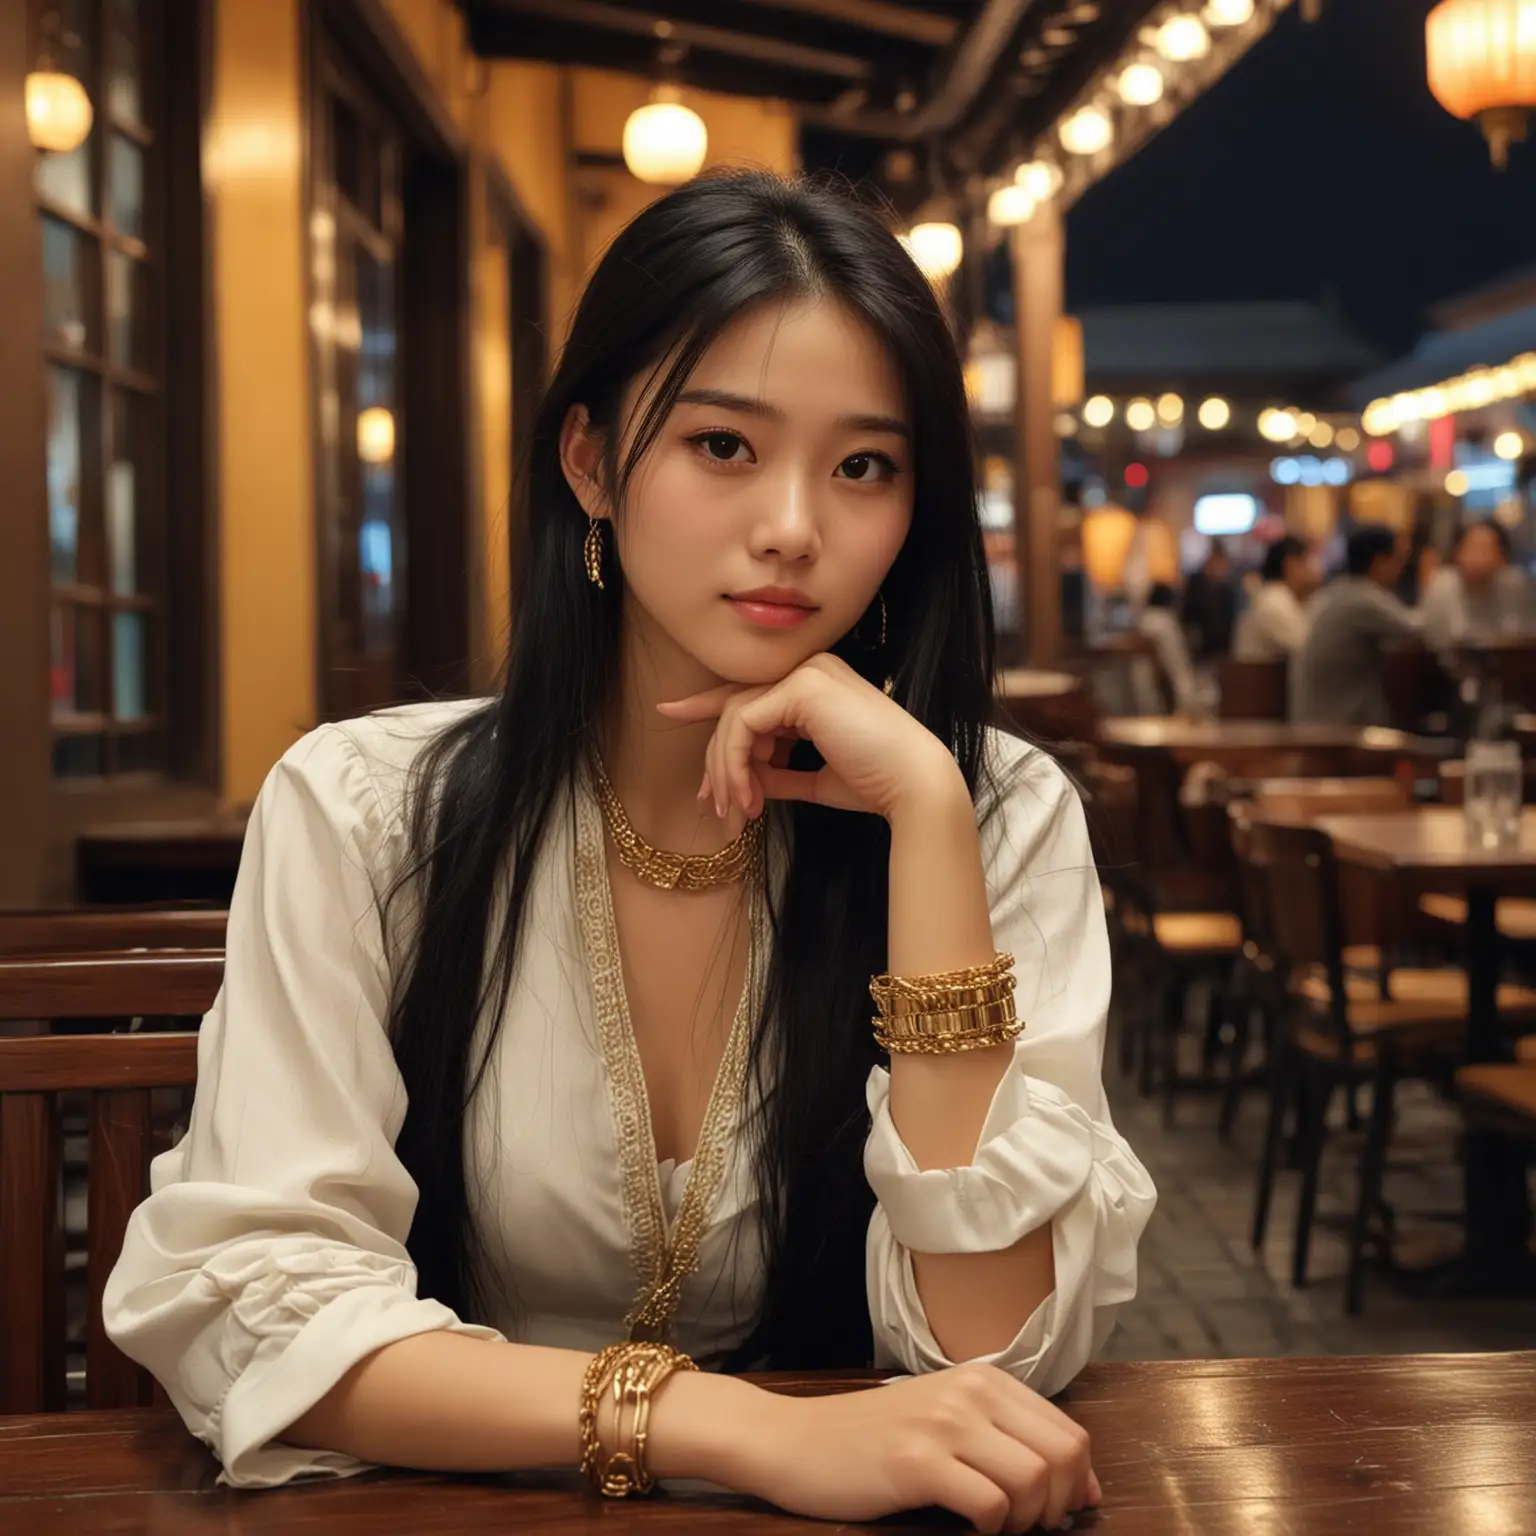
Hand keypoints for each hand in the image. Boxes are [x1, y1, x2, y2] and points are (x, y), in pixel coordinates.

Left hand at [656, 653, 960, 822]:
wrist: (914, 785)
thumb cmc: (875, 783)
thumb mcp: (815, 777)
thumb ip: (779, 773)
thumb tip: (745, 783)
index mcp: (816, 683)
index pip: (750, 691)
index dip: (706, 705)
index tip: (668, 713)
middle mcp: (810, 667)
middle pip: (736, 706)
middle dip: (715, 758)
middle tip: (711, 802)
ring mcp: (806, 672)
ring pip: (734, 716)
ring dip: (725, 769)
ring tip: (733, 809)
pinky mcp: (803, 688)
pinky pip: (744, 724)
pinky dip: (736, 763)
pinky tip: (747, 796)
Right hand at [730, 1364, 1098, 1532]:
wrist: (795, 1441)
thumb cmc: (871, 1439)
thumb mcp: (944, 1418)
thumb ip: (1006, 1437)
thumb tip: (1079, 1484)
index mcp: (982, 1379)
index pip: (1068, 1431)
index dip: (1078, 1483)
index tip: (1062, 1512)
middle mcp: (969, 1392)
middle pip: (1062, 1455)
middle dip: (1060, 1506)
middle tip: (1030, 1527)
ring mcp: (943, 1423)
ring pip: (1034, 1481)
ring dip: (1027, 1522)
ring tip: (998, 1527)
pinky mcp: (917, 1461)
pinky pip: (990, 1505)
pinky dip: (993, 1531)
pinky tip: (970, 1528)